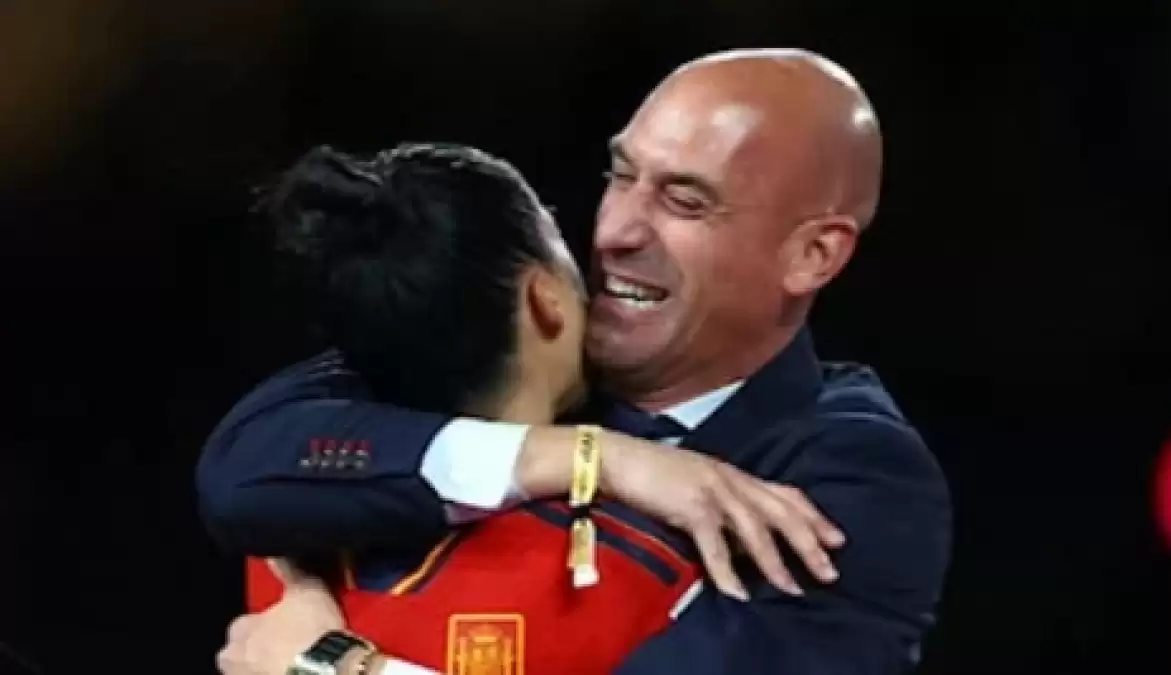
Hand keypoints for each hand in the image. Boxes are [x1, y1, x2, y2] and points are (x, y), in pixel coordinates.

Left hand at [216, 560, 344, 674]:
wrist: (323, 674)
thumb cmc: (308, 635)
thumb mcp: (307, 590)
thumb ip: (291, 570)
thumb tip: (280, 553)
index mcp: (238, 632)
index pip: (244, 624)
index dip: (266, 623)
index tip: (286, 622)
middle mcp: (234, 663)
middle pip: (245, 655)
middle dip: (263, 652)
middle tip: (293, 646)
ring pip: (255, 673)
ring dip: (271, 668)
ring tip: (301, 664)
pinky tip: (301, 672)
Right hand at [599, 431, 844, 599]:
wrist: (614, 457)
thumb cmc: (649, 473)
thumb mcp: (695, 486)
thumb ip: (721, 508)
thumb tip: (742, 544)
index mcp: (732, 473)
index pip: (784, 493)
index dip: (813, 516)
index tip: (836, 540)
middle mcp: (729, 478)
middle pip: (781, 511)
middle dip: (809, 543)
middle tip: (830, 571)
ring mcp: (711, 489)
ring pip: (756, 529)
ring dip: (776, 562)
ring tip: (792, 589)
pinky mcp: (690, 504)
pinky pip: (715, 544)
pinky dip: (728, 571)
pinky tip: (739, 594)